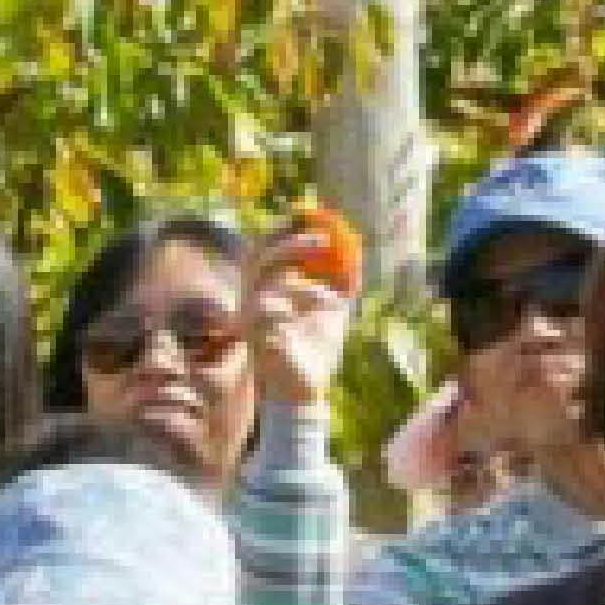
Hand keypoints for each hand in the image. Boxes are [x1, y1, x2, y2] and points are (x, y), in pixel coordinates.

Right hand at [244, 228, 355, 422]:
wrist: (307, 389)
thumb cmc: (316, 347)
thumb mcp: (334, 307)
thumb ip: (340, 279)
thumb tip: (354, 250)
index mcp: (266, 287)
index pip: (265, 246)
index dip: (285, 228)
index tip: (313, 215)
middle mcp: (251, 298)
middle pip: (257, 255)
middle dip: (290, 242)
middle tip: (323, 240)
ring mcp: (250, 317)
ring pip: (262, 278)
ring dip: (300, 275)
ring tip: (331, 286)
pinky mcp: (255, 335)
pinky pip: (267, 309)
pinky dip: (295, 302)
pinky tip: (318, 310)